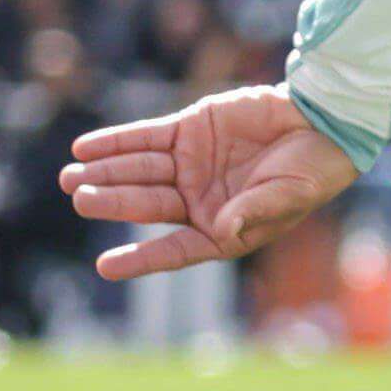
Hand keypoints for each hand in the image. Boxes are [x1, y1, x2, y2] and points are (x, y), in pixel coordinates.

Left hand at [62, 86, 356, 278]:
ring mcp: (190, 165)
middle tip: (80, 197)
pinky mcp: (188, 130)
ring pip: (138, 170)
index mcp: (221, 229)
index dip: (140, 259)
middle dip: (111, 201)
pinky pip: (144, 138)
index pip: (174, 249)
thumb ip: (252, 213)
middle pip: (146, 204)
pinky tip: (85, 148)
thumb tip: (221, 232)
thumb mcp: (286, 197)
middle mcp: (198, 201)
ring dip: (104, 172)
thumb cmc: (312, 171)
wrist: (321, 123)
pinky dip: (115, 142)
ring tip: (69, 177)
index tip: (105, 267)